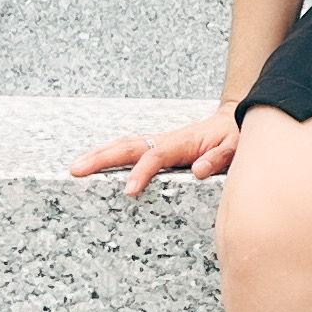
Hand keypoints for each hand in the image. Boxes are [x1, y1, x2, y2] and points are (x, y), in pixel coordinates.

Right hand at [70, 105, 238, 194]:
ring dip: (99, 154)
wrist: (233, 120)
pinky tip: (95, 164)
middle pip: (128, 146)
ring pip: (125, 145)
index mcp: (183, 142)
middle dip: (101, 157)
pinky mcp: (157, 148)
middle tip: (76, 170)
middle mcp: (166, 140)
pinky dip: (110, 154)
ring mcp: (159, 143)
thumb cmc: (235, 136)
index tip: (129, 191)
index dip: (141, 172)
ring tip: (76, 167)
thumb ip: (220, 158)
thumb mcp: (236, 146)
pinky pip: (130, 150)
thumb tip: (198, 171)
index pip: (156, 156)